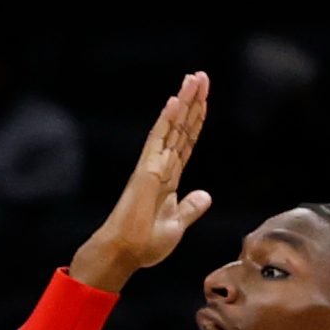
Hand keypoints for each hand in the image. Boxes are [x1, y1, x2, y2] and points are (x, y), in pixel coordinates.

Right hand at [69, 72, 211, 293]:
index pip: (186, 142)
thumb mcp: (177, 224)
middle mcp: (161, 166)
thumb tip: (205, 195)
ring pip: (171, 127)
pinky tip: (175, 101)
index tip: (204, 99)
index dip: (196, 120)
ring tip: (194, 78)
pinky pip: (158, 140)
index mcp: (169, 178)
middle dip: (193, 102)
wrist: (125, 253)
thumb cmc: (145, 244)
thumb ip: (190, 208)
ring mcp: (152, 166)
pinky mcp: (145, 171)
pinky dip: (166, 120)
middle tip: (202, 75)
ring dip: (183, 102)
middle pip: (181, 128)